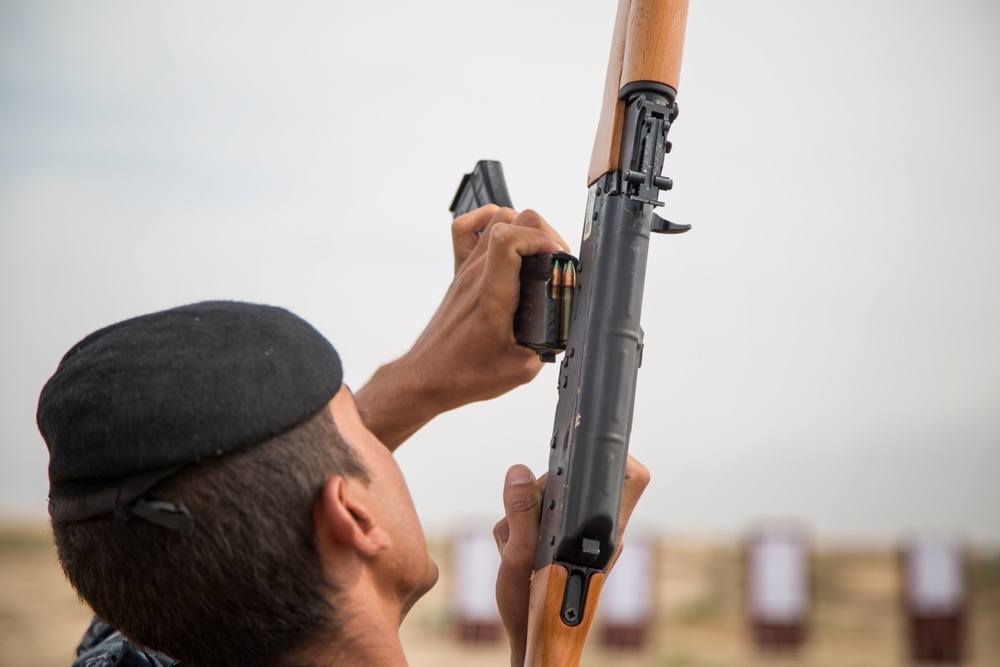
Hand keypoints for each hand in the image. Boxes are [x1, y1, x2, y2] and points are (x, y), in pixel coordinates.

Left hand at [355, 205, 568, 449]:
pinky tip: (503, 235)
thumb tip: (564, 328)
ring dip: (523, 226)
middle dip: (543, 233)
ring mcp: (467, 270)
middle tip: (555, 260)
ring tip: (537, 251)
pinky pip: (465, 229)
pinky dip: (486, 220)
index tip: (557, 259)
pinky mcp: (460, 274)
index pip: (510, 240)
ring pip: (496, 217)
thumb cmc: (463, 374)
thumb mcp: (521, 369)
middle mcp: (477, 275)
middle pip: (511, 220)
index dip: (542, 239)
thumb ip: (548, 345)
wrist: (427, 378)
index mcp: (493, 295)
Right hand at [493, 456, 650, 666]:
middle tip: (526, 524)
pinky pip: (535, 511)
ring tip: (518, 546)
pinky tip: (515, 549)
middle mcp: (596, 528)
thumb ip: (521, 513)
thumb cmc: (530, 606)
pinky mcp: (558, 536)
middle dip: (540, 492)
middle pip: (572, 480)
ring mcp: (577, 532)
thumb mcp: (518, 559)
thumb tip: (519, 471)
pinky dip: (518, 526)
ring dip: (523, 513)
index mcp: (601, 532)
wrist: (529, 635)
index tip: (579, 451)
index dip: (612, 455)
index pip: (630, 478)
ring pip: (548, 495)